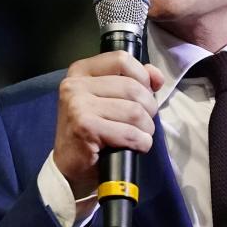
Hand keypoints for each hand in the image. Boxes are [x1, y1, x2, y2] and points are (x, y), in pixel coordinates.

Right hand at [53, 50, 164, 198]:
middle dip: (148, 109)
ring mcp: (78, 106)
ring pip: (135, 111)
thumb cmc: (93, 131)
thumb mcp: (108, 98)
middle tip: (143, 123)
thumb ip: (133, 80)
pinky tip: (135, 146)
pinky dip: (141, 143)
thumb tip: (156, 76)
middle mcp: (75, 85)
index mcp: (81, 71)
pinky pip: (130, 133)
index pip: (122, 59)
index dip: (142, 76)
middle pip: (133, 87)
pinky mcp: (85, 128)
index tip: (145, 92)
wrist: (69, 166)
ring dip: (146, 128)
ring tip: (139, 135)